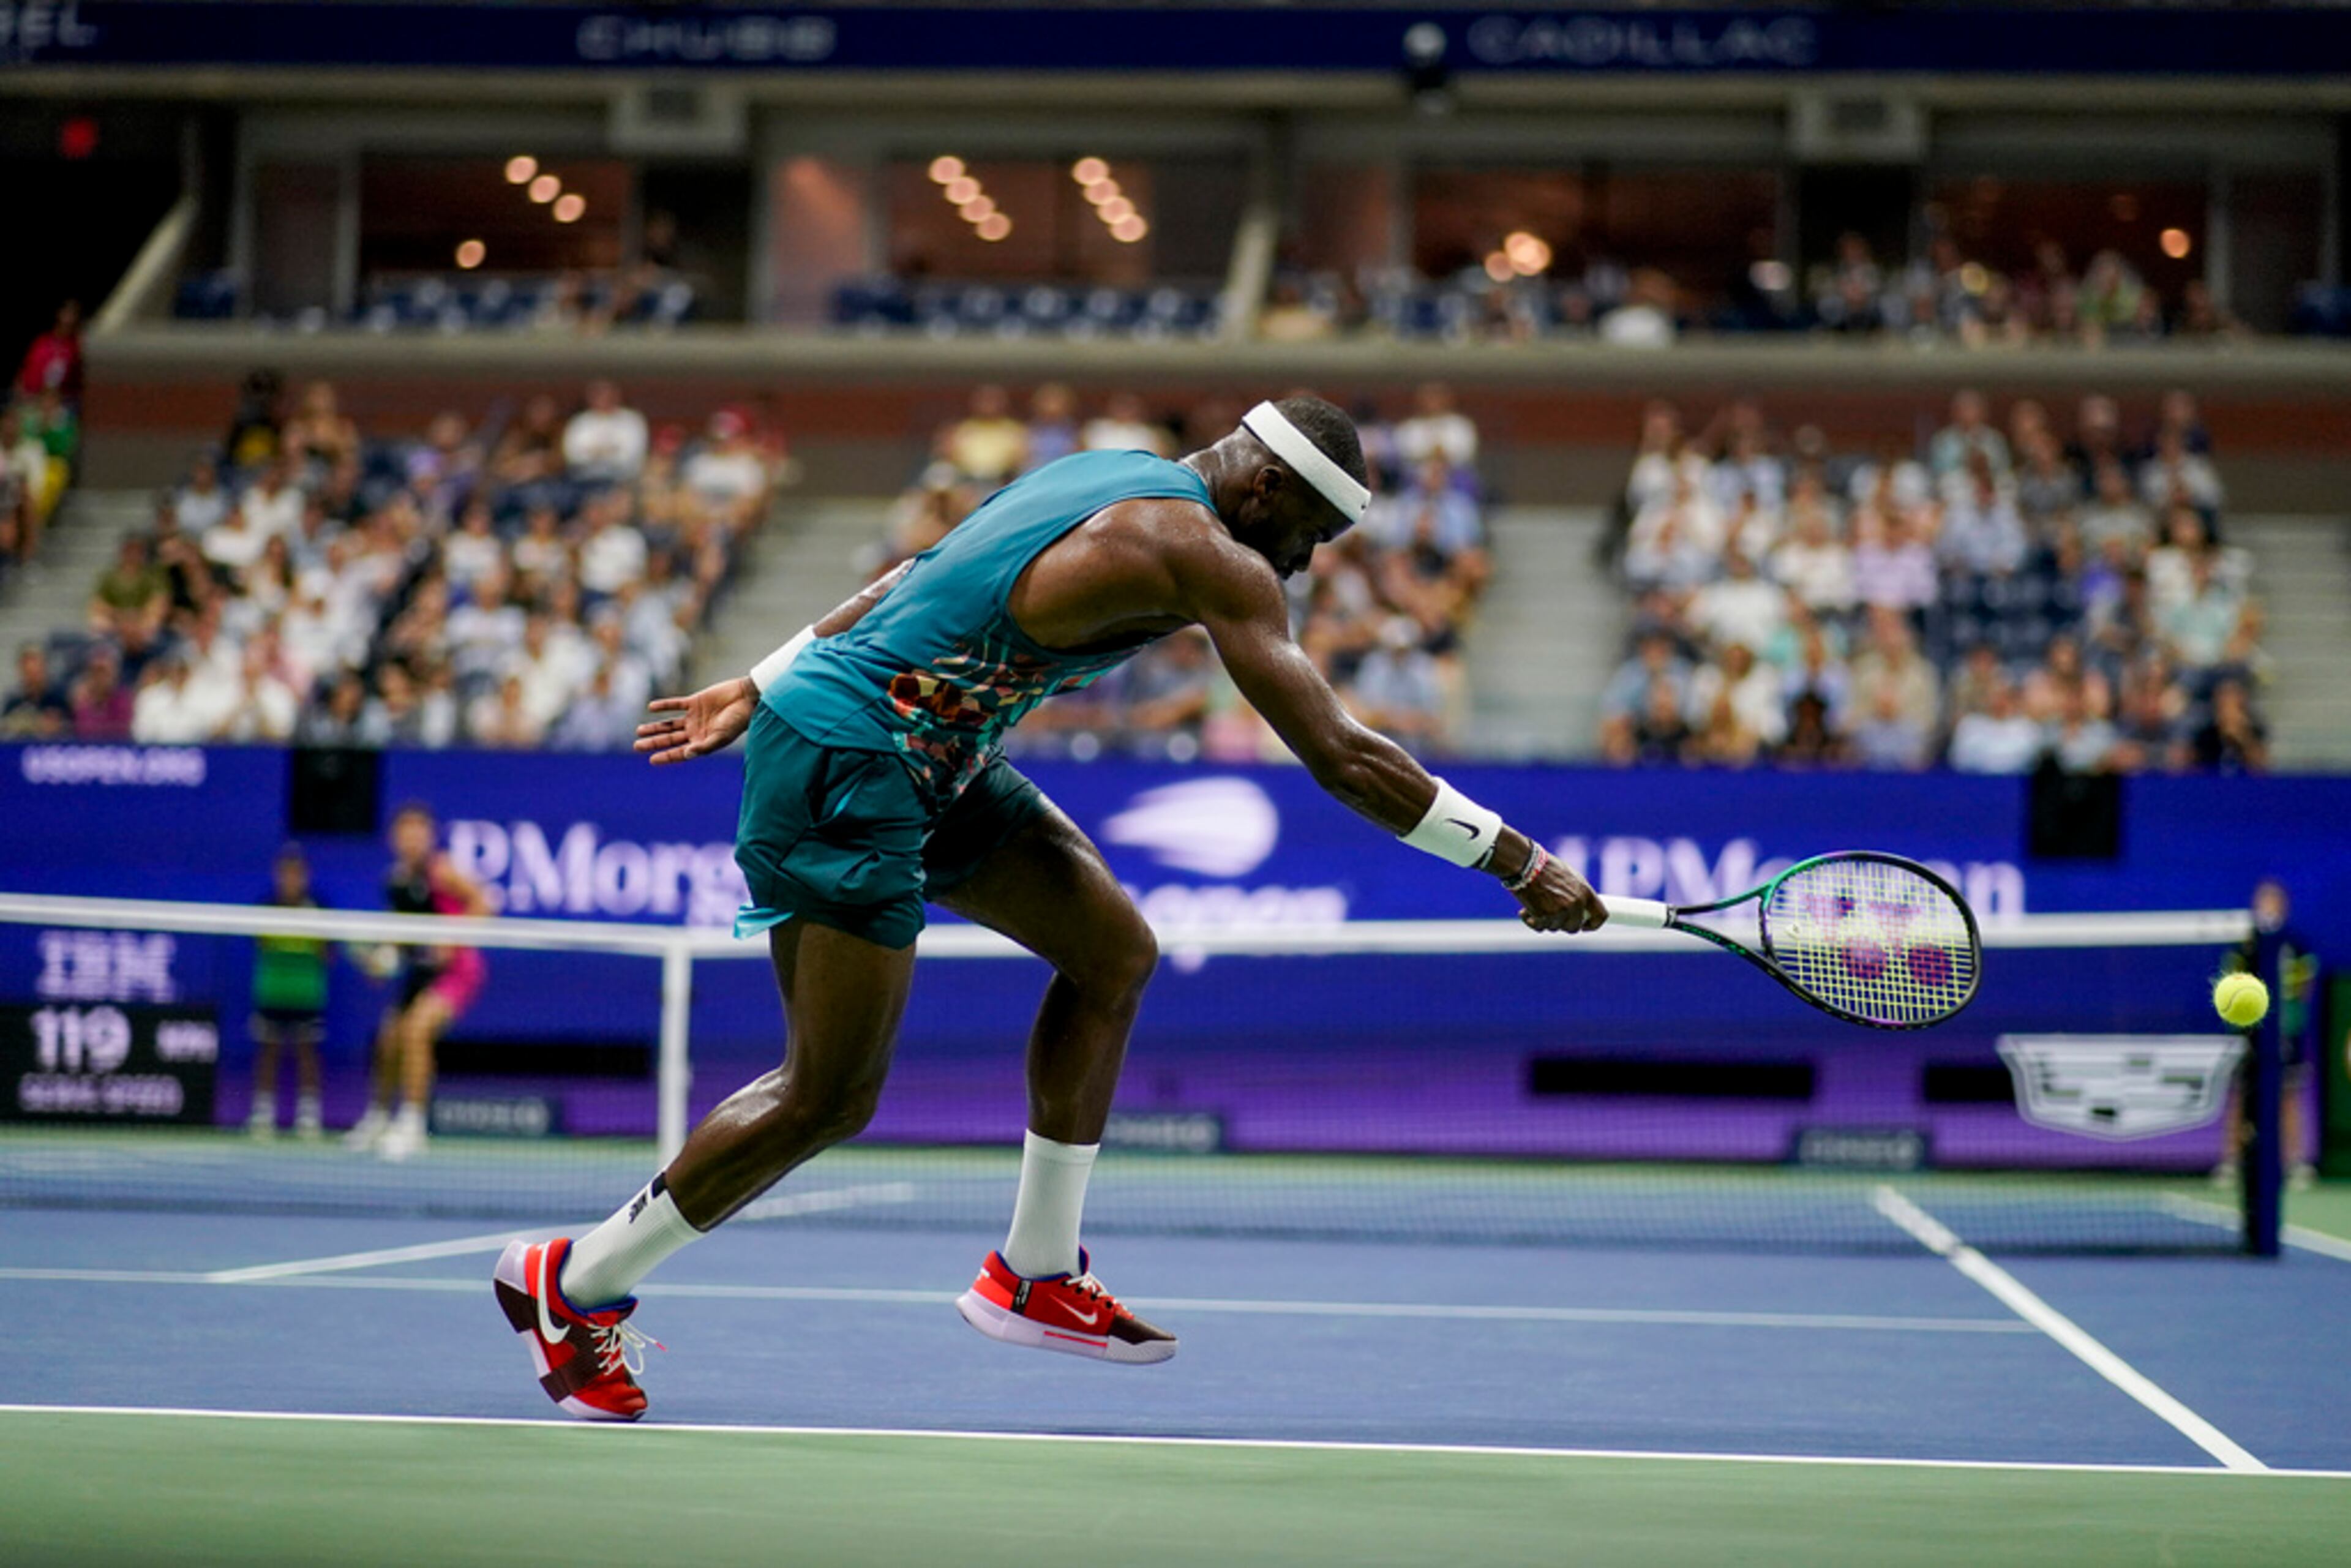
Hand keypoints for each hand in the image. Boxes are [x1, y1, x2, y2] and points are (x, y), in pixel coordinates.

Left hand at [636, 676, 757, 764]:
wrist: (747, 697)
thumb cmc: (739, 720)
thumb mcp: (722, 736)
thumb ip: (705, 746)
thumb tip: (686, 754)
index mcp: (703, 742)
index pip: (680, 752)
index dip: (666, 756)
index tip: (652, 759)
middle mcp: (696, 731)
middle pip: (670, 739)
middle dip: (654, 742)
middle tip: (637, 746)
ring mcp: (694, 716)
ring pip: (669, 724)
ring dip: (655, 727)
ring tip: (639, 731)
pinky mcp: (695, 701)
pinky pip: (676, 704)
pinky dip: (664, 706)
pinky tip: (651, 708)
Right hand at [1513, 855, 1607, 934]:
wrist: (1527, 865)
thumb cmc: (1546, 868)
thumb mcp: (1570, 876)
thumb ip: (1578, 893)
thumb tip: (1581, 906)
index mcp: (1585, 892)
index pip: (1600, 915)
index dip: (1593, 924)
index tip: (1585, 927)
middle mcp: (1575, 904)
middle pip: (1574, 927)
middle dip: (1563, 924)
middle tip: (1552, 915)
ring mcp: (1560, 912)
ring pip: (1555, 928)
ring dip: (1545, 921)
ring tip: (1536, 905)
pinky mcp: (1544, 917)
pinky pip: (1540, 927)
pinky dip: (1532, 921)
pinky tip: (1525, 911)